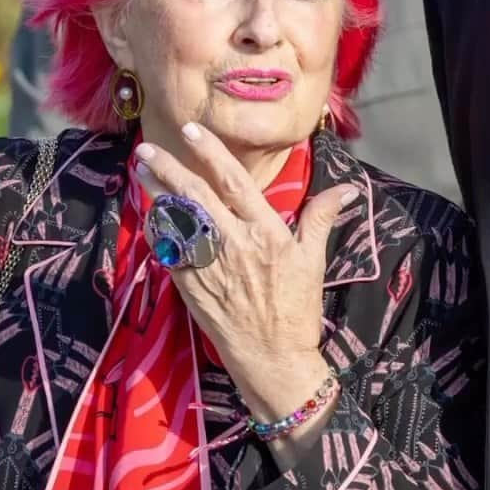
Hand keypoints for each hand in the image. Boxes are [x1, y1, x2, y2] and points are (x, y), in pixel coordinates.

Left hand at [135, 123, 356, 433]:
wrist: (273, 358)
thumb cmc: (296, 310)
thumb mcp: (313, 261)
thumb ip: (320, 218)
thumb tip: (347, 189)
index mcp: (265, 232)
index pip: (234, 182)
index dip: (211, 153)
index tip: (192, 131)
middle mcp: (234, 244)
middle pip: (195, 196)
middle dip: (169, 167)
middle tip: (146, 147)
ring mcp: (208, 265)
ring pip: (176, 219)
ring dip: (156, 192)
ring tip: (142, 170)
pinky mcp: (190, 286)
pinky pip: (168, 250)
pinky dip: (158, 229)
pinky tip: (150, 214)